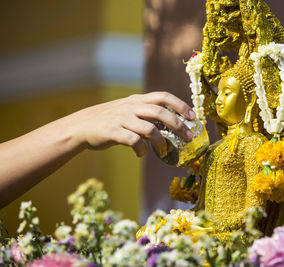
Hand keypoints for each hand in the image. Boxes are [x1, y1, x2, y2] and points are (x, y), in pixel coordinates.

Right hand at [68, 91, 194, 156]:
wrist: (81, 126)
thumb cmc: (110, 120)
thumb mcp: (128, 110)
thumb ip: (147, 115)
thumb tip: (170, 126)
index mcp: (137, 100)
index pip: (163, 96)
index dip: (180, 105)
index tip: (193, 116)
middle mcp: (131, 106)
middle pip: (160, 112)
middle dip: (178, 124)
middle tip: (188, 137)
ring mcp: (122, 119)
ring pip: (149, 128)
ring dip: (161, 141)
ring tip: (164, 150)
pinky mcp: (113, 132)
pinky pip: (134, 141)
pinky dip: (141, 149)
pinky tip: (141, 153)